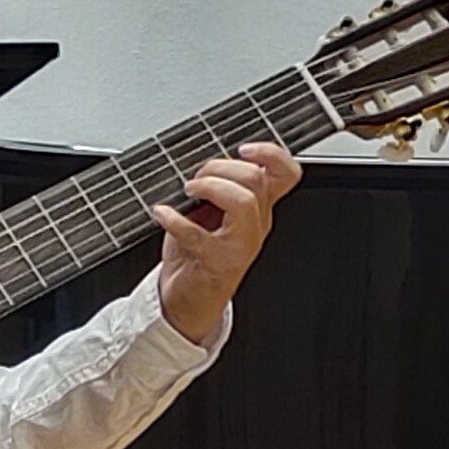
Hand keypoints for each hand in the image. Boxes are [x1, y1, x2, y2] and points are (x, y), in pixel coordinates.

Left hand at [154, 142, 301, 345]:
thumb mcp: (213, 214)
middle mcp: (256, 226)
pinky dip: (174, 218)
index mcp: (259, 209)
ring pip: (244, 201)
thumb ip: (218, 187)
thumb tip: (204, 160)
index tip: (244, 148)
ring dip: (210, 187)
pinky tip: (161, 213)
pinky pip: (198, 234)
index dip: (272, 154)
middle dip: (220, 168)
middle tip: (196, 180)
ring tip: (188, 191)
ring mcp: (241, 245)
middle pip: (257, 180)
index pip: (287, 175)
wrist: (188, 299)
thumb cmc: (197, 255)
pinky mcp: (218, 263)